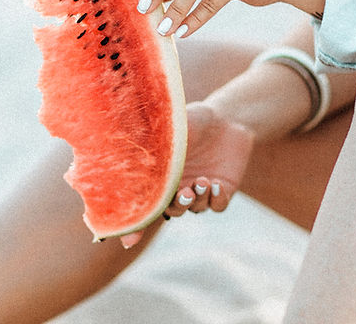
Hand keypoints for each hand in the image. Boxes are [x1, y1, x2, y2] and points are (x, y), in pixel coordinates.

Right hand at [120, 102, 254, 247]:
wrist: (228, 115)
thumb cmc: (193, 119)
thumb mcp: (171, 129)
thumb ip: (153, 145)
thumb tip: (127, 155)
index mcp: (161, 174)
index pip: (145, 203)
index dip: (135, 224)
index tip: (127, 240)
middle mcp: (178, 186)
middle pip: (171, 210)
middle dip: (176, 206)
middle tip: (184, 193)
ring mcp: (200, 190)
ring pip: (195, 209)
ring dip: (197, 199)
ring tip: (203, 181)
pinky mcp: (222, 190)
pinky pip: (217, 206)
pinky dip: (216, 200)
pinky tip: (216, 184)